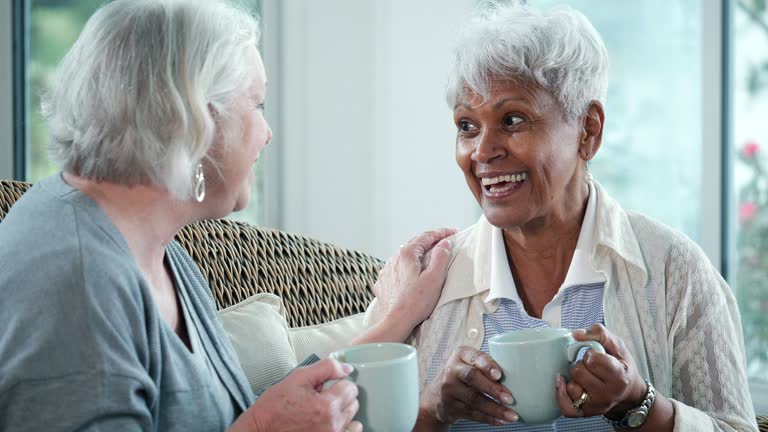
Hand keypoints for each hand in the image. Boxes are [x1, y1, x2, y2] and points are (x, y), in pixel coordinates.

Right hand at [231, 359, 362, 431]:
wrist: (261, 430)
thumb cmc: (275, 406)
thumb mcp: (298, 378)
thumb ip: (326, 368)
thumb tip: (347, 369)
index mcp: (326, 406)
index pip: (350, 387)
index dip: (338, 382)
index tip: (325, 385)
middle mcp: (332, 424)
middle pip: (353, 403)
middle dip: (341, 396)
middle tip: (322, 398)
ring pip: (353, 420)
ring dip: (343, 412)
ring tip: (325, 412)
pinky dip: (345, 427)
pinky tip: (331, 423)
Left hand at [372, 227, 456, 329]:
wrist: (395, 321)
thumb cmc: (415, 303)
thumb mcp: (434, 278)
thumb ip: (440, 257)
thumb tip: (444, 243)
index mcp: (407, 254)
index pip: (426, 236)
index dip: (442, 233)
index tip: (453, 232)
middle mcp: (394, 258)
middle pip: (415, 243)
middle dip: (431, 241)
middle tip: (445, 241)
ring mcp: (387, 270)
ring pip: (405, 255)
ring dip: (419, 253)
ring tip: (430, 255)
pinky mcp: (384, 281)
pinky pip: (398, 267)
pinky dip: (408, 265)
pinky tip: (413, 271)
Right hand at [418, 347, 518, 425]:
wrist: (437, 396)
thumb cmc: (463, 374)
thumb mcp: (470, 362)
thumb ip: (487, 364)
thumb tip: (520, 372)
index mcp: (461, 355)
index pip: (474, 357)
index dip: (486, 365)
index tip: (499, 374)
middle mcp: (452, 371)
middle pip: (472, 378)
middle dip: (493, 389)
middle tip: (510, 398)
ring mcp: (450, 390)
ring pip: (474, 400)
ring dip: (495, 409)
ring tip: (512, 415)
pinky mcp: (452, 408)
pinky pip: (473, 414)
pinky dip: (490, 418)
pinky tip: (502, 420)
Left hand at [555, 324, 646, 418]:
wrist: (629, 391)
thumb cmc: (621, 366)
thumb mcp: (617, 345)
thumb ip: (598, 333)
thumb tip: (575, 334)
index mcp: (620, 376)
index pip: (593, 359)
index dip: (591, 353)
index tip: (596, 355)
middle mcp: (609, 394)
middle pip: (578, 371)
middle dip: (581, 364)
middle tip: (591, 367)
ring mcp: (597, 405)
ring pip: (571, 387)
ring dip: (574, 378)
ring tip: (585, 377)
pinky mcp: (586, 412)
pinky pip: (566, 408)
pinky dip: (561, 395)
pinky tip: (563, 384)